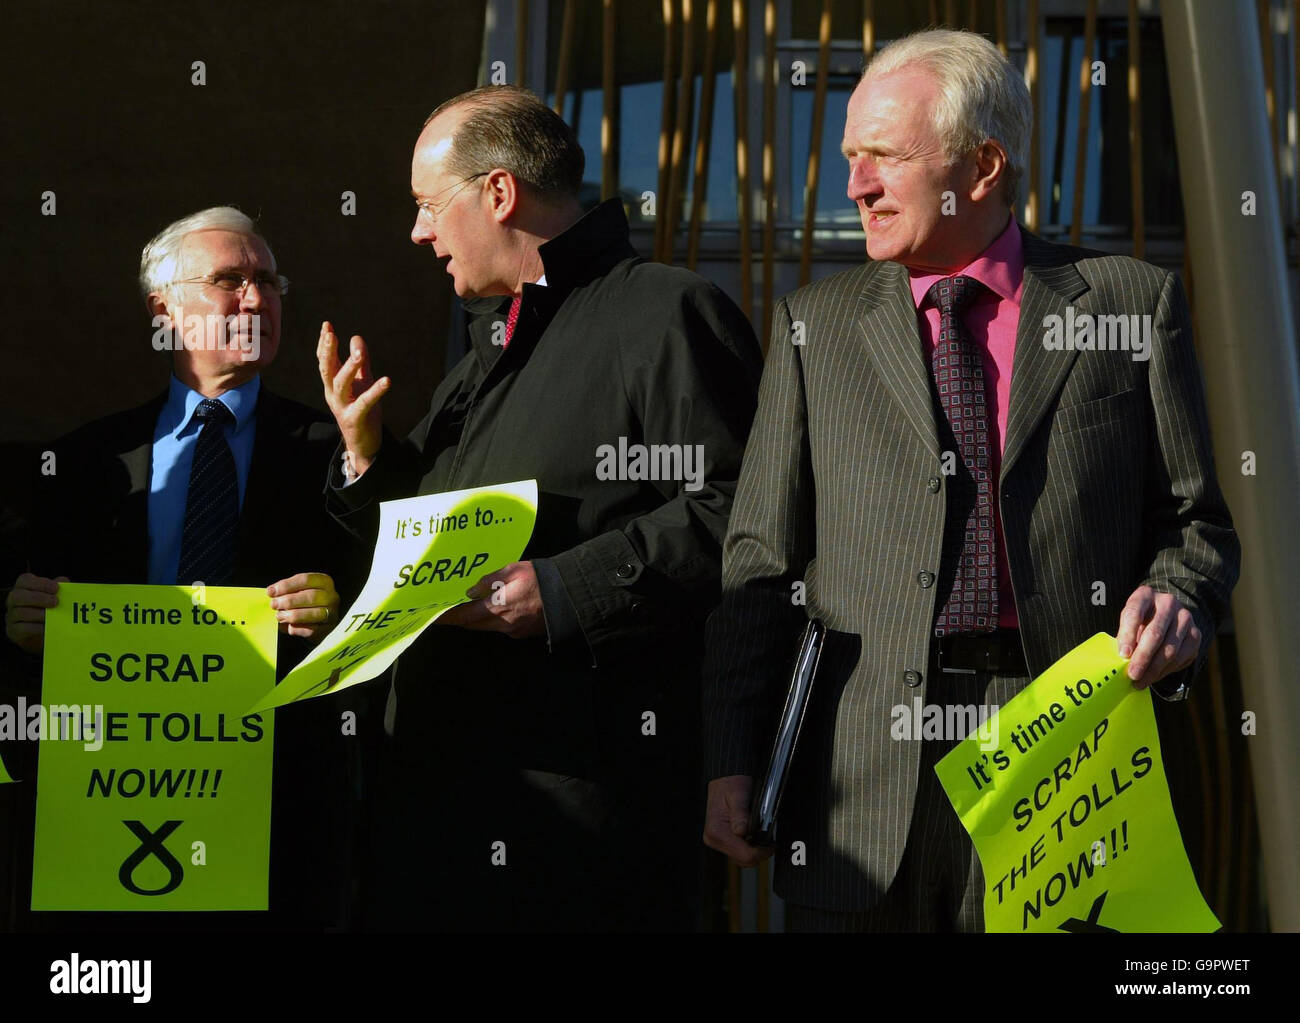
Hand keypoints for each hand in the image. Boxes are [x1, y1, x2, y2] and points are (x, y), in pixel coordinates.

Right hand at [4, 573, 66, 655]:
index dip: (40, 583)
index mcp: (23, 587)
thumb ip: (60, 588)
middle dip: (38, 598)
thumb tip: (64, 581)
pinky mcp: (14, 630)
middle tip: (55, 602)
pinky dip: (37, 627)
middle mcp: (13, 600)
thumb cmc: (49, 607)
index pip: (25, 580)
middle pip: (18, 596)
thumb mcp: (55, 595)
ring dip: (39, 614)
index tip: (56, 588)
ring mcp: (11, 616)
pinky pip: (22, 628)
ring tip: (54, 616)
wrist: (43, 630)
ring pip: (20, 613)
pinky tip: (48, 627)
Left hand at [267, 572, 338, 641]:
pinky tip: (289, 626)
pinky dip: (296, 628)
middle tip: (274, 604)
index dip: (286, 585)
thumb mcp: (298, 591)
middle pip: (311, 596)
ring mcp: (331, 614)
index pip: (306, 580)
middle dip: (288, 601)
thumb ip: (286, 590)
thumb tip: (272, 591)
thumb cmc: (305, 602)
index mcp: (324, 582)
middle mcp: (331, 597)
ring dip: (291, 615)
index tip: (271, 591)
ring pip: (311, 614)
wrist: (318, 622)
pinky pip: (310, 630)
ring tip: (279, 616)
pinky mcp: (327, 630)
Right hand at [317, 321, 388, 474]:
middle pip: (327, 370)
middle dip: (327, 351)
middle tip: (330, 334)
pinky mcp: (355, 419)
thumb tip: (356, 337)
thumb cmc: (361, 410)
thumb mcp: (362, 382)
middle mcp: (333, 394)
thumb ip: (360, 362)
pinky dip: (376, 391)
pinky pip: (365, 403)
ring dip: (349, 368)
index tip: (326, 325)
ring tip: (360, 354)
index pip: (325, 361)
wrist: (363, 444)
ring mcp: (342, 407)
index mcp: (333, 384)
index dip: (324, 344)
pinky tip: (387, 381)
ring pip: (341, 384)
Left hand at [436, 561, 544, 638]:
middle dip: (460, 618)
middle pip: (473, 625)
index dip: (448, 617)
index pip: (464, 616)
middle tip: (446, 610)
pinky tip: (494, 610)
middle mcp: (503, 624)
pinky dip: (492, 621)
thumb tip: (471, 591)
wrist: (569, 594)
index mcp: (497, 607)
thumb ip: (489, 580)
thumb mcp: (513, 570)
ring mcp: (513, 631)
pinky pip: (500, 628)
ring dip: (475, 620)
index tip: (434, 616)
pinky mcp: (522, 633)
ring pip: (486, 627)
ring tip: (468, 608)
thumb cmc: (540, 578)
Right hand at [703, 775, 771, 866]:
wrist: (725, 779)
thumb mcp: (738, 795)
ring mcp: (717, 841)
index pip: (744, 855)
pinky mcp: (722, 840)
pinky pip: (739, 852)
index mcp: (717, 831)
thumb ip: (740, 814)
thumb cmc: (731, 784)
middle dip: (759, 852)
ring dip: (755, 850)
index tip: (772, 844)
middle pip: (743, 860)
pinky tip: (755, 836)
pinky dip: (750, 847)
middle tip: (770, 841)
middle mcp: (714, 839)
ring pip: (742, 859)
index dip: (762, 852)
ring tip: (763, 837)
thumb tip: (742, 831)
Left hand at [1117, 585, 1201, 686]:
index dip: (1128, 635)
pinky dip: (1166, 670)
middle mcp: (1167, 603)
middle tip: (1132, 675)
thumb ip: (1125, 636)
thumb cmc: (1140, 620)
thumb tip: (1122, 661)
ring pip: (1170, 649)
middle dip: (1142, 658)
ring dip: (1154, 669)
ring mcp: (1185, 618)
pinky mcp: (1196, 634)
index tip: (1122, 655)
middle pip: (1155, 633)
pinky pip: (1182, 657)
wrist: (1167, 615)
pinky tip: (1154, 677)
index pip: (1134, 613)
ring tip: (1140, 682)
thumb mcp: (1129, 621)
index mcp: (1145, 595)